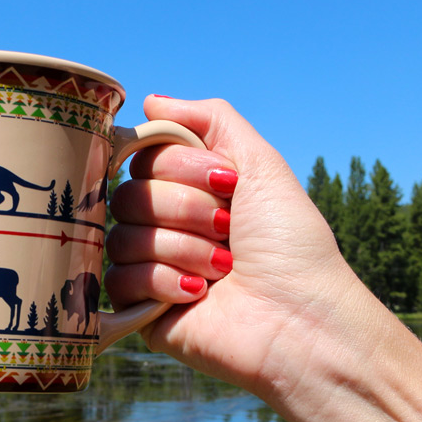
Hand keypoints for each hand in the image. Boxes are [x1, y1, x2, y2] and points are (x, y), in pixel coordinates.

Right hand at [106, 95, 368, 396]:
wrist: (301, 320)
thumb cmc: (292, 246)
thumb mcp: (260, 165)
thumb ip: (211, 120)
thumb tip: (151, 101)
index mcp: (191, 191)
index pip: (144, 157)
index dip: (180, 166)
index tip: (227, 184)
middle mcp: (167, 226)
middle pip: (128, 194)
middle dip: (186, 209)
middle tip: (228, 231)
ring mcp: (151, 267)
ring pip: (122, 235)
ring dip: (182, 248)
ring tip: (223, 271)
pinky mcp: (141, 309)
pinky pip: (120, 278)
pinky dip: (164, 281)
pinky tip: (198, 295)